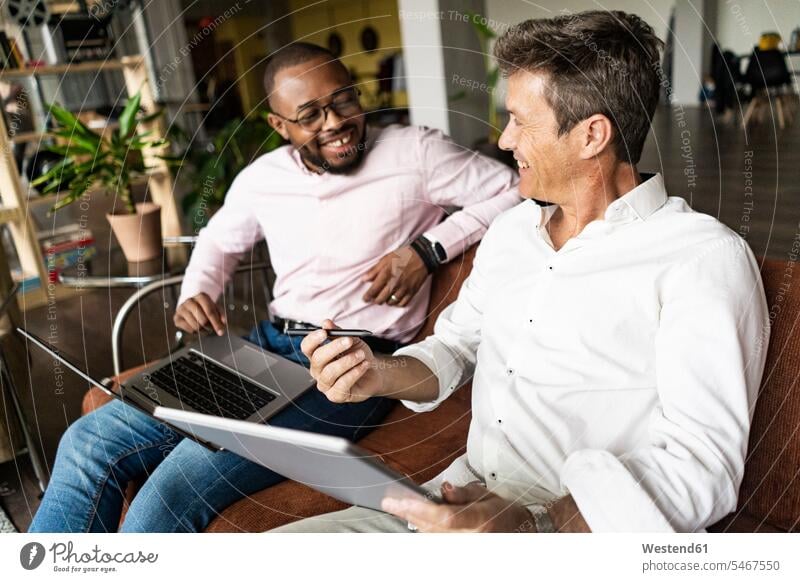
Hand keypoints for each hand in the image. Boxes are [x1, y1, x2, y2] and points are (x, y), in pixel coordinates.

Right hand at [174, 292, 225, 335]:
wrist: (191, 303)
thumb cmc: (205, 306)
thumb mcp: (215, 307)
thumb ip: (221, 315)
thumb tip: (223, 323)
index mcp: (201, 296)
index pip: (210, 312)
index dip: (216, 323)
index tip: (221, 332)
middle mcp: (189, 301)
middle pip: (203, 320)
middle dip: (209, 327)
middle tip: (211, 327)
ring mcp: (181, 309)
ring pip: (196, 326)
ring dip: (203, 330)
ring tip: (205, 327)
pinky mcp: (176, 317)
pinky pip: (189, 329)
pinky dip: (195, 331)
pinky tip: (196, 327)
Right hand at [301, 319, 384, 402]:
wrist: (375, 372)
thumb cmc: (359, 355)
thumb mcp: (351, 340)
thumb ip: (338, 332)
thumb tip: (326, 322)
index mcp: (317, 356)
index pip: (307, 347)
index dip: (313, 339)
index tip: (324, 332)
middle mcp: (317, 371)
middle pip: (317, 359)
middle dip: (333, 348)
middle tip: (349, 340)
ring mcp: (325, 385)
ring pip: (329, 372)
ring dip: (347, 361)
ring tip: (361, 355)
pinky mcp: (335, 396)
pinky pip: (341, 385)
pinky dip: (354, 373)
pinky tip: (364, 365)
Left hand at [362, 246, 428, 306]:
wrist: (422, 257)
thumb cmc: (403, 256)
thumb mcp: (386, 259)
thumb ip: (374, 270)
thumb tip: (364, 279)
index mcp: (387, 274)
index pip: (374, 290)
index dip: (367, 296)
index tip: (365, 298)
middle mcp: (395, 283)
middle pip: (381, 299)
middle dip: (375, 300)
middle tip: (374, 299)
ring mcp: (404, 289)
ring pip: (391, 303)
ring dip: (386, 301)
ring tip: (385, 298)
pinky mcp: (412, 292)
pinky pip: (402, 303)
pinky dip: (397, 303)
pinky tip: (394, 299)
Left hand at [382, 481, 536, 532]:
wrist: (521, 533)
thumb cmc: (505, 513)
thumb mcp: (487, 496)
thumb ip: (463, 494)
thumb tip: (444, 489)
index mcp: (481, 521)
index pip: (445, 517)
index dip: (421, 510)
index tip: (401, 500)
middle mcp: (472, 538)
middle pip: (432, 528)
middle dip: (409, 513)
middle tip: (389, 501)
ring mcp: (465, 547)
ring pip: (430, 536)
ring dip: (413, 520)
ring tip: (396, 506)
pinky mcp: (459, 550)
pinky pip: (436, 541)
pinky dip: (423, 528)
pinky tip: (412, 518)